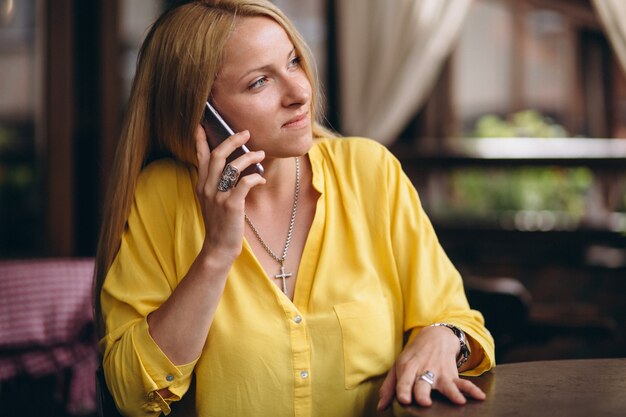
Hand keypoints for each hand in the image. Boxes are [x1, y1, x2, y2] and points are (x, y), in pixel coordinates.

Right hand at [194, 126, 264, 262]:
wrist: (219, 247)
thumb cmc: (220, 223)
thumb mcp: (213, 200)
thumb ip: (217, 183)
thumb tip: (234, 166)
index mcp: (201, 184)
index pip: (201, 156)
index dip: (202, 139)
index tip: (202, 124)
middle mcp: (207, 188)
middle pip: (217, 155)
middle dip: (232, 141)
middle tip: (246, 133)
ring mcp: (218, 197)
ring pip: (232, 167)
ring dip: (249, 157)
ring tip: (260, 154)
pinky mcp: (231, 205)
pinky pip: (244, 183)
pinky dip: (255, 177)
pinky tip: (261, 179)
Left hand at [377, 326, 484, 409]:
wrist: (435, 336)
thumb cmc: (413, 356)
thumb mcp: (398, 367)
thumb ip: (389, 387)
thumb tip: (380, 408)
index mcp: (407, 368)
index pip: (404, 381)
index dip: (403, 390)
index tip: (404, 400)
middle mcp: (423, 370)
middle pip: (423, 383)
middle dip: (423, 393)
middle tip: (424, 402)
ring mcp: (439, 372)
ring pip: (445, 384)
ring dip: (452, 393)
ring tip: (458, 401)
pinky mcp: (452, 374)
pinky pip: (463, 383)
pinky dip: (472, 390)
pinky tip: (479, 396)